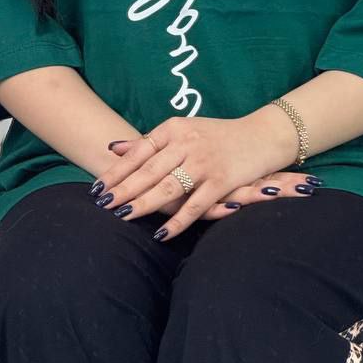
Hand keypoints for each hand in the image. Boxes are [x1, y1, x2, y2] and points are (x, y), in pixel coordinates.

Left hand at [87, 112, 320, 238]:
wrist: (264, 134)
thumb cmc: (219, 135)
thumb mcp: (183, 130)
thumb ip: (149, 141)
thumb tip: (113, 148)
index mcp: (175, 129)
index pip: (139, 151)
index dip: (117, 171)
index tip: (98, 186)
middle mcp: (187, 144)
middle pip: (149, 170)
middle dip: (124, 188)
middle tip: (102, 203)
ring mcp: (205, 163)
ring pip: (168, 187)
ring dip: (144, 203)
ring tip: (123, 216)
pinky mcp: (222, 181)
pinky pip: (195, 206)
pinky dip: (178, 221)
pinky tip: (161, 233)